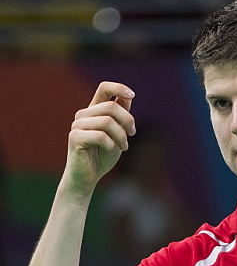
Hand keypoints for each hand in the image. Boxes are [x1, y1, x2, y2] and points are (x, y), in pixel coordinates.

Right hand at [62, 81, 135, 197]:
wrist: (87, 178)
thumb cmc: (101, 157)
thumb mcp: (117, 135)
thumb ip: (121, 117)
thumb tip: (128, 96)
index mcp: (93, 111)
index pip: (104, 88)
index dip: (119, 87)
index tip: (132, 94)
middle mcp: (83, 115)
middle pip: (111, 107)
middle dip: (127, 121)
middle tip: (132, 135)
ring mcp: (77, 126)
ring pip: (107, 121)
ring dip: (121, 135)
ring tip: (124, 146)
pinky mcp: (75, 138)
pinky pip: (100, 136)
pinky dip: (111, 144)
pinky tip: (112, 150)